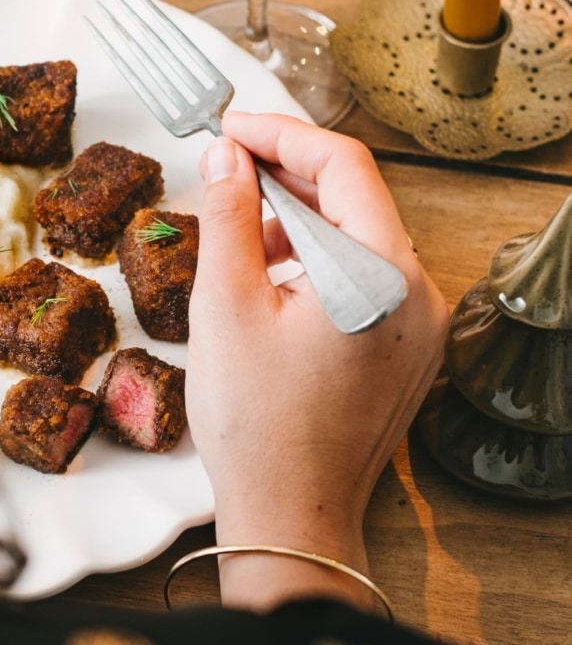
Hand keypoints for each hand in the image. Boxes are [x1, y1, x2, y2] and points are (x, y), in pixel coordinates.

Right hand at [186, 112, 447, 613]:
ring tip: (239, 230)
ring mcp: (419, 322)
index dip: (280, 134)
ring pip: (356, 236)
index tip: (231, 129)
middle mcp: (419, 292)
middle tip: (226, 169)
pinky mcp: (405, 344)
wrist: (292, 515)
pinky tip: (271, 271)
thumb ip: (226, 216)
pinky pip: (362, 275)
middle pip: (353, 197)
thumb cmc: (257, 425)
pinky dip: (316, 258)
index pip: (342, 164)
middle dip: (285, 175)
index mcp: (382, 275)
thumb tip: (226, 157)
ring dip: (298, 218)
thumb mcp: (225, 305)